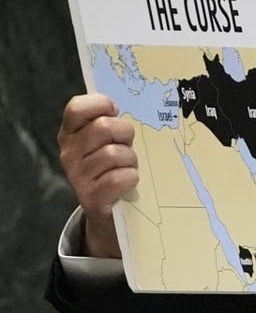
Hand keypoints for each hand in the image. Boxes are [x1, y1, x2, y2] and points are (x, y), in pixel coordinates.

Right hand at [57, 94, 137, 257]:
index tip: (114, 114)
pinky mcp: (90, 198)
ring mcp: (76, 176)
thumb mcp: (108, 139)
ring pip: (114, 153)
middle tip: (126, 146)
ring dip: (130, 159)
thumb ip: (109, 120)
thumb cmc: (113, 164)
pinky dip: (131, 178)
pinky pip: (119, 178)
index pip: (77, 107)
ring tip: (127, 166)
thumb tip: (119, 107)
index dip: (101, 105)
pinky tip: (127, 181)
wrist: (108, 207)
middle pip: (105, 127)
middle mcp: (68, 153)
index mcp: (70, 133)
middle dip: (125, 134)